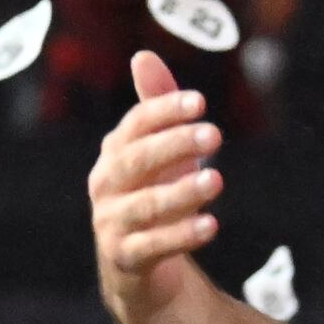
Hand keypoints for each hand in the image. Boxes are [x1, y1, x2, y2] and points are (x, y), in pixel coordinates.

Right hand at [91, 52, 224, 323]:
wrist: (135, 268)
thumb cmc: (150, 195)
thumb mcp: (158, 151)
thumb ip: (156, 106)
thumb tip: (143, 55)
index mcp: (113, 153)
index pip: (135, 125)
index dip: (163, 111)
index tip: (199, 102)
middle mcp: (105, 186)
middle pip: (136, 161)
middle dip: (174, 145)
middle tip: (214, 134)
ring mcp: (111, 224)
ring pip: (145, 206)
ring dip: (182, 192)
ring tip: (217, 181)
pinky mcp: (125, 259)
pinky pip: (152, 246)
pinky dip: (181, 236)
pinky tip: (210, 225)